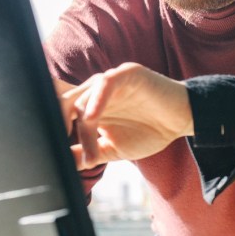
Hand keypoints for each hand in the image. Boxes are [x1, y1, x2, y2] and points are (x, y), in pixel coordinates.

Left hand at [60, 62, 193, 168]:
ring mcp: (110, 80)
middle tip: (61, 150)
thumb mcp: (113, 148)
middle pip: (64, 101)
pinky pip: (105, 83)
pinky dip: (96, 100)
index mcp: (89, 106)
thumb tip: (63, 162)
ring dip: (84, 129)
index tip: (51, 152)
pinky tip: (92, 118)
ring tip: (91, 154)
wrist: (183, 120)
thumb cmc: (150, 131)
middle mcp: (95, 91)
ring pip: (83, 98)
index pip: (60, 110)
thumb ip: (89, 152)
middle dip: (58, 125)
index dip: (51, 125)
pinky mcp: (127, 73)